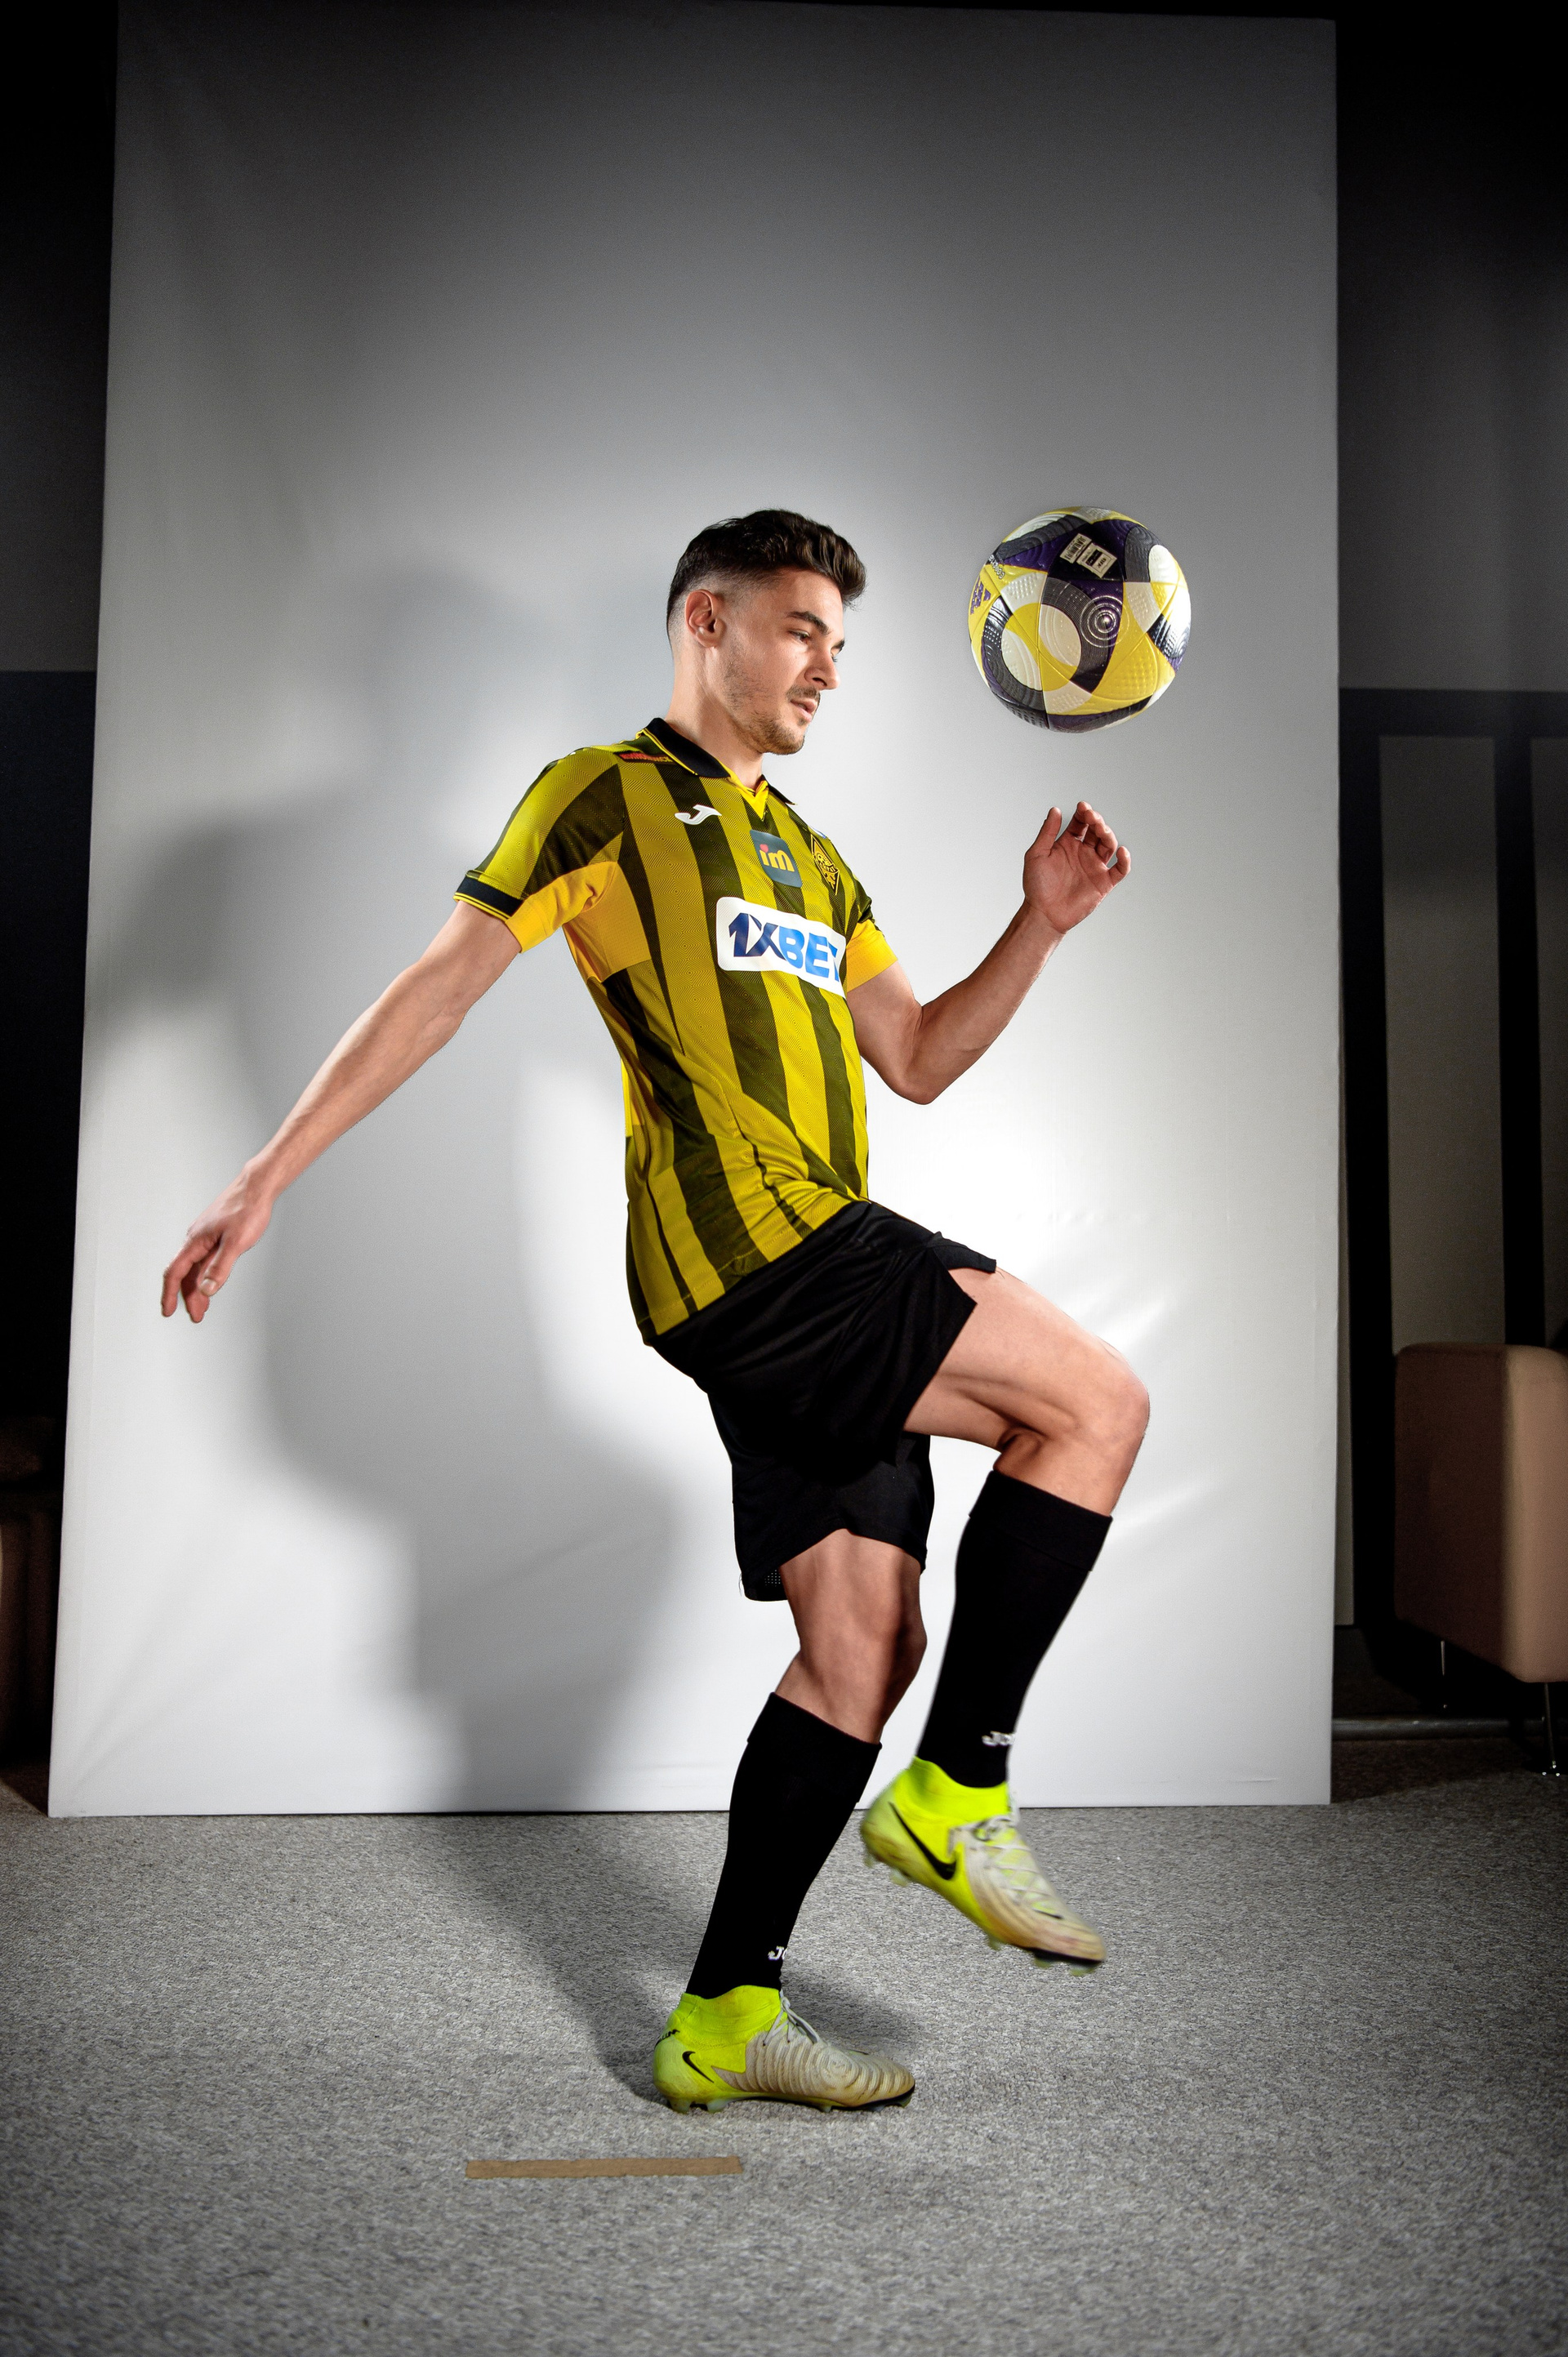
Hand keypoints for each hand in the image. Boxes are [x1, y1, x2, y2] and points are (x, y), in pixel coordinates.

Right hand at [160, 1167, 275, 1323]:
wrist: (257, 1186)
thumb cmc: (247, 1209)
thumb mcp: (236, 1243)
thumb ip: (220, 1267)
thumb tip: (205, 1290)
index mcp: (196, 1241)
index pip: (175, 1272)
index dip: (170, 1294)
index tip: (167, 1311)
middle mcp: (196, 1238)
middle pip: (186, 1273)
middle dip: (187, 1297)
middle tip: (196, 1316)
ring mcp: (205, 1236)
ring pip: (196, 1267)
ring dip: (197, 1288)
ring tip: (203, 1307)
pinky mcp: (215, 1234)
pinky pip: (204, 1258)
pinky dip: (205, 1274)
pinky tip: (211, 1282)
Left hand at [1022, 801, 1129, 935]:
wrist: (1043, 913)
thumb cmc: (1036, 885)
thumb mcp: (1036, 854)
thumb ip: (1047, 832)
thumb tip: (1055, 810)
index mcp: (1068, 843)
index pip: (1081, 823)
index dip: (1084, 813)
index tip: (1083, 807)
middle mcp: (1083, 853)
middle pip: (1097, 831)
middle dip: (1097, 821)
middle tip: (1092, 817)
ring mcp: (1094, 867)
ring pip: (1109, 845)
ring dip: (1108, 834)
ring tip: (1101, 829)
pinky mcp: (1103, 883)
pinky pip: (1120, 870)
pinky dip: (1125, 860)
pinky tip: (1122, 851)